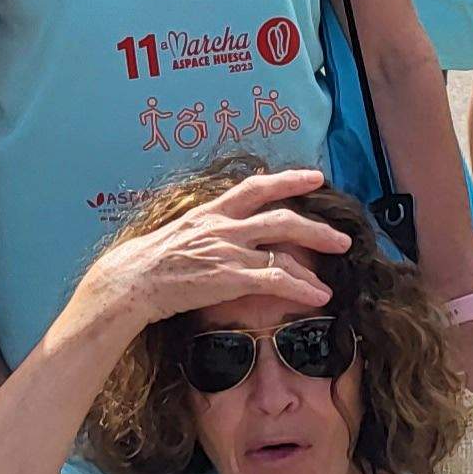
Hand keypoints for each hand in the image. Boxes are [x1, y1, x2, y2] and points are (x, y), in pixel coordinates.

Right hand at [64, 169, 350, 329]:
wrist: (131, 280)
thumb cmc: (149, 262)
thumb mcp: (180, 233)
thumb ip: (206, 229)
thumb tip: (223, 231)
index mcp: (211, 212)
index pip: (255, 187)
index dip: (288, 180)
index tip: (314, 177)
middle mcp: (223, 225)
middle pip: (281, 217)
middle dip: (316, 226)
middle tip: (341, 237)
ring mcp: (228, 250)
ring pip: (284, 250)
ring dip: (314, 263)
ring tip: (331, 278)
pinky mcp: (230, 276)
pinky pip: (276, 279)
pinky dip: (302, 288)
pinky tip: (317, 296)